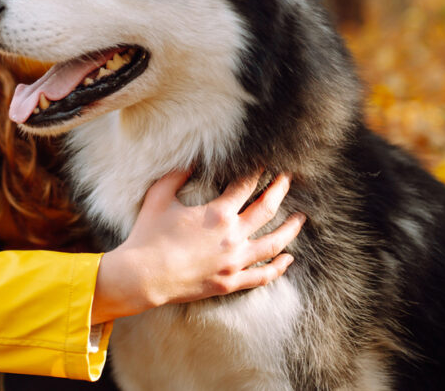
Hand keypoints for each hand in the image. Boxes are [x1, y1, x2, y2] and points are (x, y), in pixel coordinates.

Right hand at [91, 169, 304, 323]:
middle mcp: (232, 236)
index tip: (265, 163)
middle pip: (267, 209)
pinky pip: (263, 275)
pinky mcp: (230, 282)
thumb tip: (190, 161)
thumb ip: (175, 176)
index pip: (246, 186)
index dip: (257, 171)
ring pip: (273, 243)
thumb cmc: (148, 235)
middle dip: (279, 190)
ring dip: (290, 229)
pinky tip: (288, 259)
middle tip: (287, 179)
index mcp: (217, 213)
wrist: (144, 276)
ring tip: (300, 218)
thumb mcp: (159, 197)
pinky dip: (279, 267)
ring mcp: (234, 262)